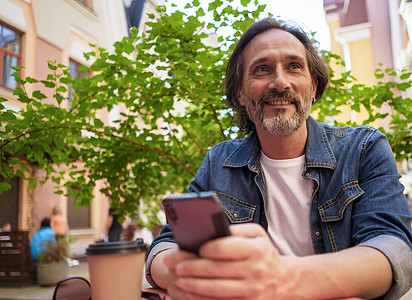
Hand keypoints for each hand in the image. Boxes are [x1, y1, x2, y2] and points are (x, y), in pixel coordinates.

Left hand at [163, 223, 301, 299]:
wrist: (284, 280)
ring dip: (193, 286)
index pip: (225, 248)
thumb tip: (213, 229)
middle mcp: (255, 271)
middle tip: (176, 265)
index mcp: (257, 250)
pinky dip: (203, 299)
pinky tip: (191, 293)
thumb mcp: (257, 234)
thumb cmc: (264, 252)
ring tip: (179, 280)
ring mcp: (251, 291)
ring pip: (216, 290)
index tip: (196, 248)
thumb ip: (236, 230)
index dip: (207, 248)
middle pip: (216, 270)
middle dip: (192, 268)